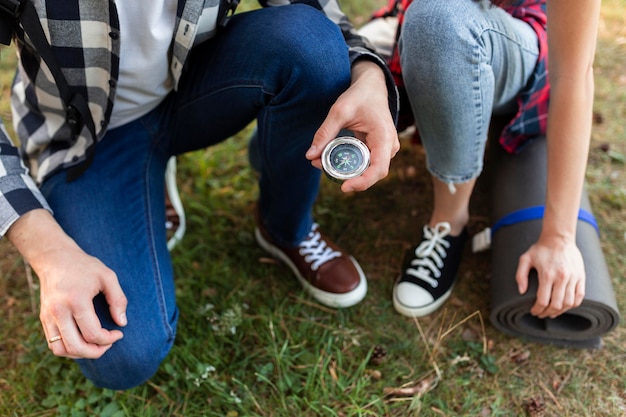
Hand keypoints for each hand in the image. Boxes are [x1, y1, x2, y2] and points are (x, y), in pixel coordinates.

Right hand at [8, 210, 126, 358]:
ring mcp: (48, 316)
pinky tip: (82, 341)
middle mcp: (59, 311)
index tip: (119, 333)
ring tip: (95, 345)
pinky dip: (68, 349)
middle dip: (96, 352)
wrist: (55, 258)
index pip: (93, 334)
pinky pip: (53, 344)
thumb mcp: (108, 276)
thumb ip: (118, 300)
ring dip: (80, 354)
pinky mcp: (43, 319)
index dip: (109, 339)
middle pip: (76, 347)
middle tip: (109, 344)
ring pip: (61, 350)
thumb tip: (122, 323)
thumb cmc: (85, 266)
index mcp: (76, 301)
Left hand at [306, 60, 399, 191]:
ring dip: (346, 171)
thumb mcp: (339, 111)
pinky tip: (329, 157)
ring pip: (368, 170)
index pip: (378, 169)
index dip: (363, 182)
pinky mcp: (378, 150)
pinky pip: (365, 163)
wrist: (372, 87)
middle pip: (372, 174)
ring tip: (320, 161)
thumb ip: (325, 132)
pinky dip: (348, 163)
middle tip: (321, 167)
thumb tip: (310, 155)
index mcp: (384, 137)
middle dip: (348, 177)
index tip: (344, 187)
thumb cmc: (359, 96)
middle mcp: (388, 147)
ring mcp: (385, 149)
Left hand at [516, 236, 584, 318]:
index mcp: (547, 275)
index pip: (543, 301)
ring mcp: (573, 278)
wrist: (559, 238)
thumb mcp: (525, 259)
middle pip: (556, 305)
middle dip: (547, 313)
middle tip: (541, 314)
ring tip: (552, 312)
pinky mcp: (581, 277)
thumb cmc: (541, 249)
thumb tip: (521, 291)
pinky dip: (573, 305)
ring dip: (560, 311)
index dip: (537, 310)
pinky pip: (579, 296)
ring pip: (569, 303)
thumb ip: (520, 275)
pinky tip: (565, 306)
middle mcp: (561, 278)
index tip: (533, 311)